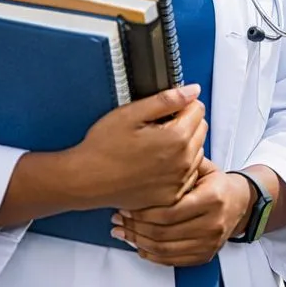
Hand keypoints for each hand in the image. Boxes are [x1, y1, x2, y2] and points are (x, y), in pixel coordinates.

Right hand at [68, 85, 207, 211]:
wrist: (85, 181)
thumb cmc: (102, 149)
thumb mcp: (132, 114)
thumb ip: (167, 99)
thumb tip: (193, 90)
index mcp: (176, 138)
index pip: (198, 109)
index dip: (182, 105)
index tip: (167, 110)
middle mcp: (183, 162)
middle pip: (201, 130)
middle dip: (185, 123)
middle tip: (157, 127)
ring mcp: (178, 182)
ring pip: (196, 152)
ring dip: (184, 146)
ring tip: (155, 147)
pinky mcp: (172, 196)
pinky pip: (188, 175)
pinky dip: (178, 167)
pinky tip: (157, 164)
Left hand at [114, 157, 252, 266]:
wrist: (241, 203)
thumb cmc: (218, 184)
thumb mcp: (205, 168)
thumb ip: (181, 166)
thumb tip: (146, 163)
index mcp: (212, 199)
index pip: (169, 212)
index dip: (142, 213)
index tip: (125, 207)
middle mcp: (213, 224)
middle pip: (163, 233)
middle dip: (135, 227)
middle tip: (118, 219)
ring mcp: (210, 243)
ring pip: (164, 249)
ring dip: (138, 242)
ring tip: (121, 231)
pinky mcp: (205, 255)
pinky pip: (172, 261)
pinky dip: (151, 255)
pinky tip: (138, 245)